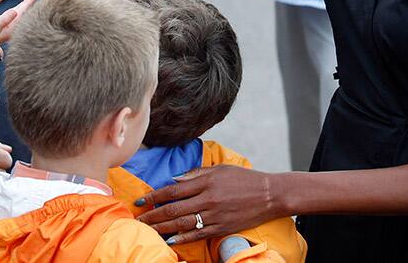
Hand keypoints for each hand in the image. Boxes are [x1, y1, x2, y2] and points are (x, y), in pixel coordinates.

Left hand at [134, 165, 283, 244]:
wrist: (269, 194)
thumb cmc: (244, 179)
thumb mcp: (220, 169)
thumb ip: (196, 174)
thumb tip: (174, 179)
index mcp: (206, 181)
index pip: (173, 189)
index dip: (154, 196)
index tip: (141, 200)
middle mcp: (208, 199)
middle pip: (174, 209)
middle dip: (153, 215)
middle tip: (138, 219)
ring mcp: (215, 215)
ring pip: (183, 224)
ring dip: (163, 228)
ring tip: (148, 230)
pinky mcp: (222, 227)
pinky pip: (198, 234)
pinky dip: (183, 238)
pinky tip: (170, 239)